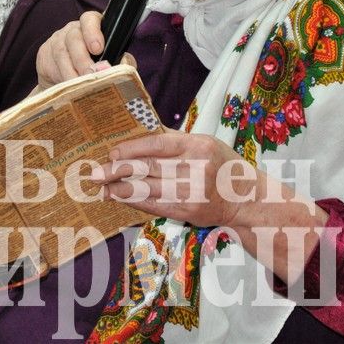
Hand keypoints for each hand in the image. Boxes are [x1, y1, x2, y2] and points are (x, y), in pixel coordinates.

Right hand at [35, 11, 135, 90]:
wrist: (67, 77)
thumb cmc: (94, 66)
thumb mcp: (110, 59)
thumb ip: (122, 60)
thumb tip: (126, 64)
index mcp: (91, 26)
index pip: (89, 19)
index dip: (93, 32)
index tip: (98, 49)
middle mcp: (72, 30)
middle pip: (74, 39)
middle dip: (83, 59)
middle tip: (90, 75)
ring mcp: (56, 41)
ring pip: (61, 54)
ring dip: (71, 72)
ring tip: (80, 87)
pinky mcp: (44, 54)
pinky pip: (50, 65)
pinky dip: (60, 77)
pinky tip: (67, 88)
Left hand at [94, 131, 328, 283]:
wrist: (247, 199)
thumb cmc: (221, 165)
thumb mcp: (204, 143)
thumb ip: (174, 139)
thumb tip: (139, 131)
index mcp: (198, 146)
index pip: (158, 144)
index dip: (132, 148)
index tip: (112, 151)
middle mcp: (195, 169)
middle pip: (149, 168)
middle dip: (118, 170)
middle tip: (96, 172)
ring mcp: (192, 193)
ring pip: (148, 189)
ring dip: (121, 189)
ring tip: (102, 188)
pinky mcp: (189, 212)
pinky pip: (156, 206)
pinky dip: (136, 202)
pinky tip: (120, 199)